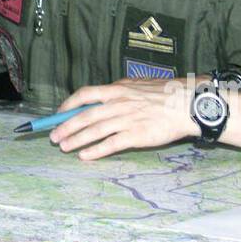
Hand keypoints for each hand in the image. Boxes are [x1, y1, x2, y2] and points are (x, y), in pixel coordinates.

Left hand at [49, 78, 196, 160]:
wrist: (186, 104)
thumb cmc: (164, 94)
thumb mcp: (137, 85)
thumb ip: (119, 91)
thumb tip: (101, 97)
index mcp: (117, 89)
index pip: (85, 94)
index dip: (69, 104)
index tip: (58, 113)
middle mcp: (118, 104)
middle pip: (85, 116)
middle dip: (66, 126)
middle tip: (53, 136)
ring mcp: (126, 120)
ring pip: (94, 131)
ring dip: (76, 140)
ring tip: (64, 148)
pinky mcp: (136, 135)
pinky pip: (111, 144)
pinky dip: (95, 151)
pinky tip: (85, 156)